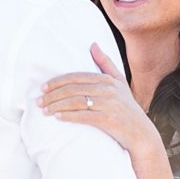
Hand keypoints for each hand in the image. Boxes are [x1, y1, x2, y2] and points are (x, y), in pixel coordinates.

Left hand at [38, 43, 172, 178]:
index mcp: (107, 79)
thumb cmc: (127, 108)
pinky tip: (57, 118)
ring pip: (75, 102)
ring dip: (56, 106)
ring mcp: (108, 104)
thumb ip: (105, 63)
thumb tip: (92, 44)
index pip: (76, 77)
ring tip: (44, 110)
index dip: (57, 81)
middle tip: (38, 101)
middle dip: (52, 95)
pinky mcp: (108, 120)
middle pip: (73, 89)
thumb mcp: (119, 83)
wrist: (141, 134)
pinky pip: (83, 116)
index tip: (43, 87)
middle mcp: (108, 90)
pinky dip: (68, 116)